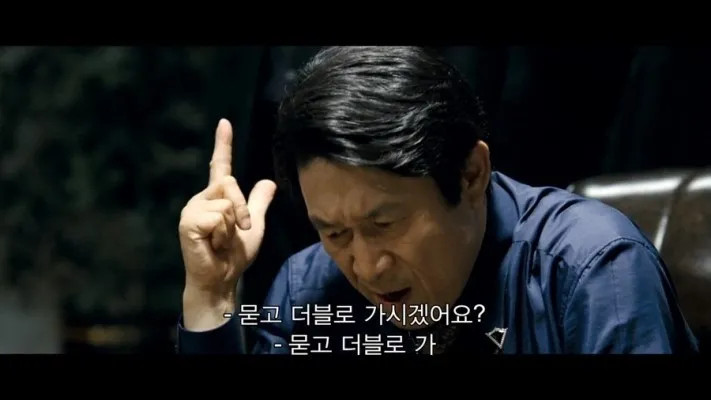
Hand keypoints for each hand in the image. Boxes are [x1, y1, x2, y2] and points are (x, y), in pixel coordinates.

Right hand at [179, 119, 275, 330]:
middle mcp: (201, 199)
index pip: (219, 165)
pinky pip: (218, 216)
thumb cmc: (234, 256)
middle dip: (243, 208)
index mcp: (216, 198)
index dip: (223, 144)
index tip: (225, 122)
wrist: (223, 279)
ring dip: (233, 224)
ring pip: (226, 201)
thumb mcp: (255, 226)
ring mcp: (192, 209)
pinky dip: (223, 233)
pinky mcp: (188, 222)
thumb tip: (268, 182)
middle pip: (229, 182)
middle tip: (242, 229)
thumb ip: (258, 204)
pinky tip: (214, 244)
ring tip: (222, 240)